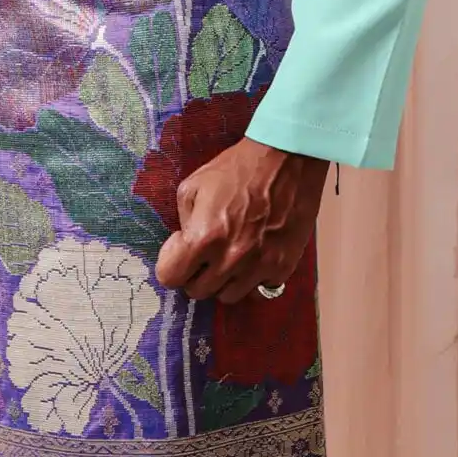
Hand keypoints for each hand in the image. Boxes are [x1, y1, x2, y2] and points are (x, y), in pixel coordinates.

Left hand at [154, 138, 329, 302]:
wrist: (288, 160)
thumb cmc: (238, 169)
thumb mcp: (194, 186)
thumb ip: (183, 221)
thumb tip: (184, 244)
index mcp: (203, 238)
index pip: (170, 278)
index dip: (171, 264)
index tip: (180, 250)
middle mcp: (230, 259)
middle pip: (198, 291)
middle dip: (195, 274)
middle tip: (204, 254)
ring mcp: (259, 266)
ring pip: (228, 296)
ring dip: (224, 280)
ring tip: (230, 256)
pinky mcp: (283, 267)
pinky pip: (259, 288)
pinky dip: (253, 278)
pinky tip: (254, 256)